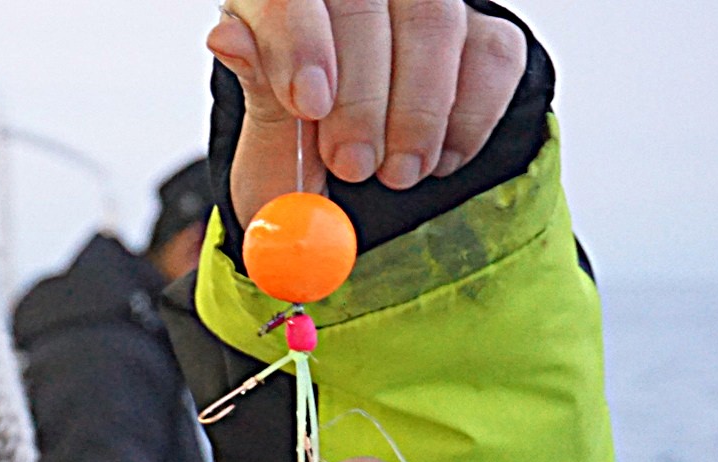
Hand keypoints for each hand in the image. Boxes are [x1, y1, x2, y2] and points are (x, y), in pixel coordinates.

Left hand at [210, 0, 526, 228]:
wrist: (344, 187)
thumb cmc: (295, 158)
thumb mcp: (264, 143)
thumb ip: (259, 94)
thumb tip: (226, 38)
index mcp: (278, 4)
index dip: (301, 43)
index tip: (310, 105)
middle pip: (366, 4)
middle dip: (363, 95)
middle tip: (355, 166)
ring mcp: (418, 5)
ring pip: (436, 21)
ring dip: (419, 110)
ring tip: (395, 175)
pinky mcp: (479, 33)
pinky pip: (492, 55)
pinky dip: (467, 118)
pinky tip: (438, 161)